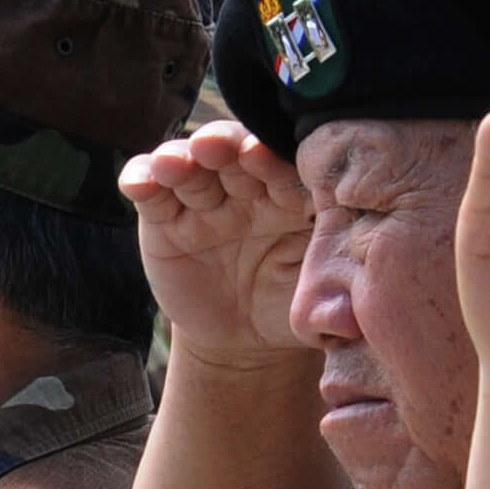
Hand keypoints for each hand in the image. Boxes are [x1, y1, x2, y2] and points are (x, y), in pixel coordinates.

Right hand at [121, 120, 314, 371]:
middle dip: (225, 145)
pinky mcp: (164, 221)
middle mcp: (247, 187)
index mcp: (292, 194)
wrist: (245, 343)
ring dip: (180, 159)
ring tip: (175, 164)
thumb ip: (335, 286)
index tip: (265, 155)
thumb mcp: (318, 295)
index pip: (283, 164)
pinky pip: (152, 196)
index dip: (272, 157)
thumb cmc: (292, 308)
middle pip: (233, 153)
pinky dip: (141, 180)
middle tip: (218, 146)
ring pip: (190, 168)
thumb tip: (351, 306)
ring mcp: (204, 201)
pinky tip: (137, 182)